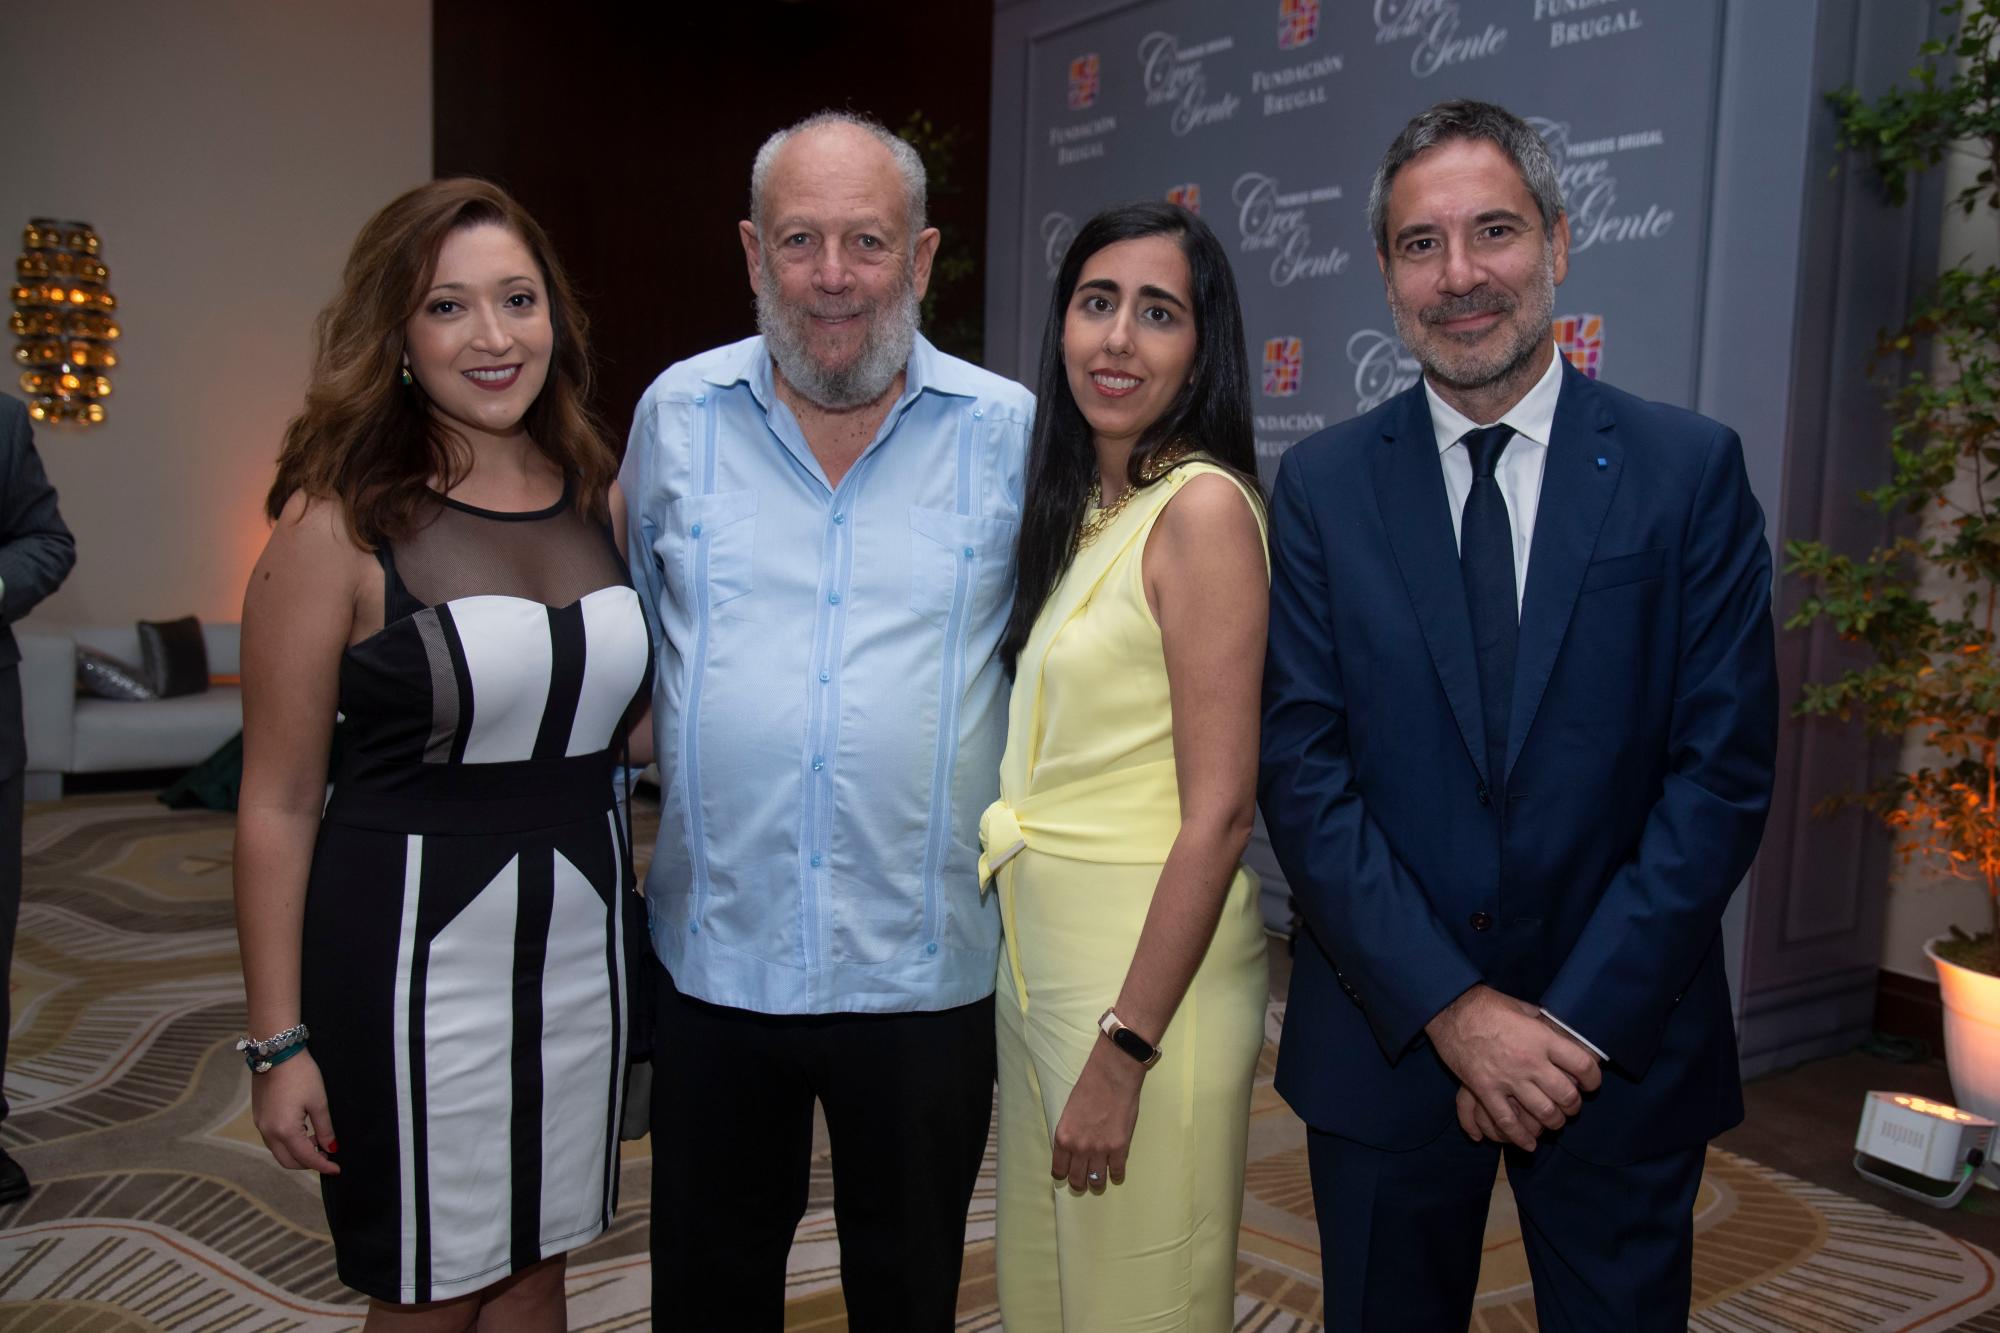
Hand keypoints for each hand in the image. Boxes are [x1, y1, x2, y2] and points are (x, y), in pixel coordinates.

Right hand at [250, 1051, 340, 1174]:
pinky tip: (303, 1131)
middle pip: (288, 1161)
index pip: (306, 1158)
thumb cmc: (301, 1074)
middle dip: (308, 1163)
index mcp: (284, 1130)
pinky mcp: (259, 1117)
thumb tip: (331, 1149)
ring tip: (318, 1140)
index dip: (323, 1166)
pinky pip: (273, 1140)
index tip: (336, 1169)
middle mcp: (268, 1132)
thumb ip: (325, 1129)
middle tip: (327, 1155)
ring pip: (279, 1151)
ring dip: (298, 1152)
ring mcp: (260, 1125)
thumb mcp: (318, 1102)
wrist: (276, 1052)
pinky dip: (288, 1142)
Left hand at [1050, 1037, 1144, 1192]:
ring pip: (1096, 1181)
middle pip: (1077, 1180)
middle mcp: (1079, 1148)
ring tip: (1099, 1180)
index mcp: (1063, 1138)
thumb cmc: (1089, 1088)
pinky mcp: (1119, 1148)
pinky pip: (1116, 1172)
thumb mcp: (1068, 1113)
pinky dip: (1115, 1174)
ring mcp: (1100, 1150)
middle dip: (1079, 1183)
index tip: (1067, 1174)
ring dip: (1097, 1183)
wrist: (1112, 1077)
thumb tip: (1072, 1151)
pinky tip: (1115, 1171)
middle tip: (1083, 1181)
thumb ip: (1069, 1135)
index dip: (1063, 1175)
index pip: (1059, 1170)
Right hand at [1426, 985, 1599, 1151]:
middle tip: (1571, 1105)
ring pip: (1543, 1112)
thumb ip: (1541, 1023)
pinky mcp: (1486, 1090)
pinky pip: (1507, 1122)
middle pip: (1566, 1095)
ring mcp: (1508, 1078)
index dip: (1593, 1078)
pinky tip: (1529, 1144)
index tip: (1591, 1082)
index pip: (1582, 1065)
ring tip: (1554, 1121)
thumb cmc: (1486, 1005)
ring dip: (1554, 1122)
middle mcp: (1530, 1061)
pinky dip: (1520, 1137)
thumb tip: (1555, 1028)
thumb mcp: (1521, 1008)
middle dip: (1573, 1105)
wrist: (1449, 1010)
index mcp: (1542, 1038)